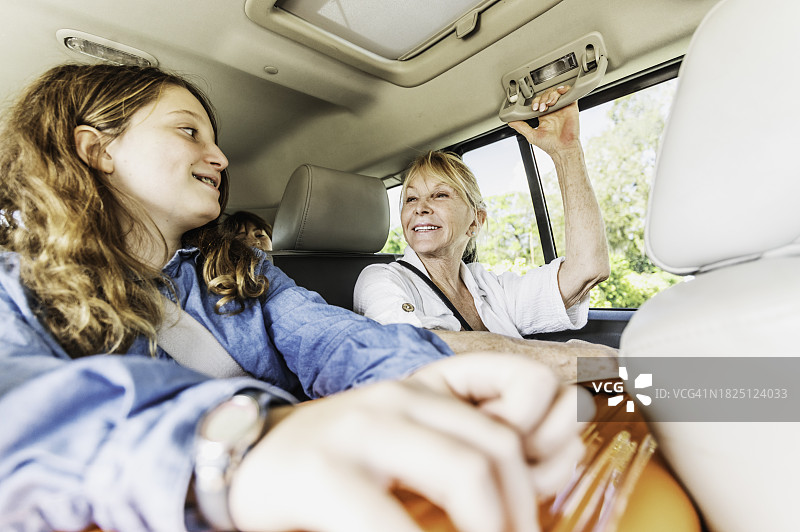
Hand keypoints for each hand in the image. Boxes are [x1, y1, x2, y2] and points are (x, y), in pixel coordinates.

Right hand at [228, 353, 589, 531]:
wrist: (248, 459)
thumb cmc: (340, 463)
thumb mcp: (416, 449)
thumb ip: (479, 453)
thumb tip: (562, 458)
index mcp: (429, 388)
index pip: (525, 387)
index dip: (553, 443)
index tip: (548, 491)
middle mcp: (400, 398)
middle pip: (499, 446)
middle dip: (524, 513)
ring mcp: (362, 429)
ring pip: (465, 474)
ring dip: (492, 530)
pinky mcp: (324, 474)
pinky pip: (392, 524)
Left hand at [508, 87, 580, 155]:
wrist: (563, 149)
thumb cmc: (550, 145)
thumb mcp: (532, 135)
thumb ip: (521, 127)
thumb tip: (510, 122)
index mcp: (544, 116)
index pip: (538, 101)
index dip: (535, 102)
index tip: (534, 109)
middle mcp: (553, 110)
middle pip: (546, 94)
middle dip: (542, 99)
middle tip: (541, 108)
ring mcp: (562, 107)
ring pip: (555, 92)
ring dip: (550, 95)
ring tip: (549, 104)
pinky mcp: (571, 106)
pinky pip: (568, 92)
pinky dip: (563, 89)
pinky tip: (558, 95)